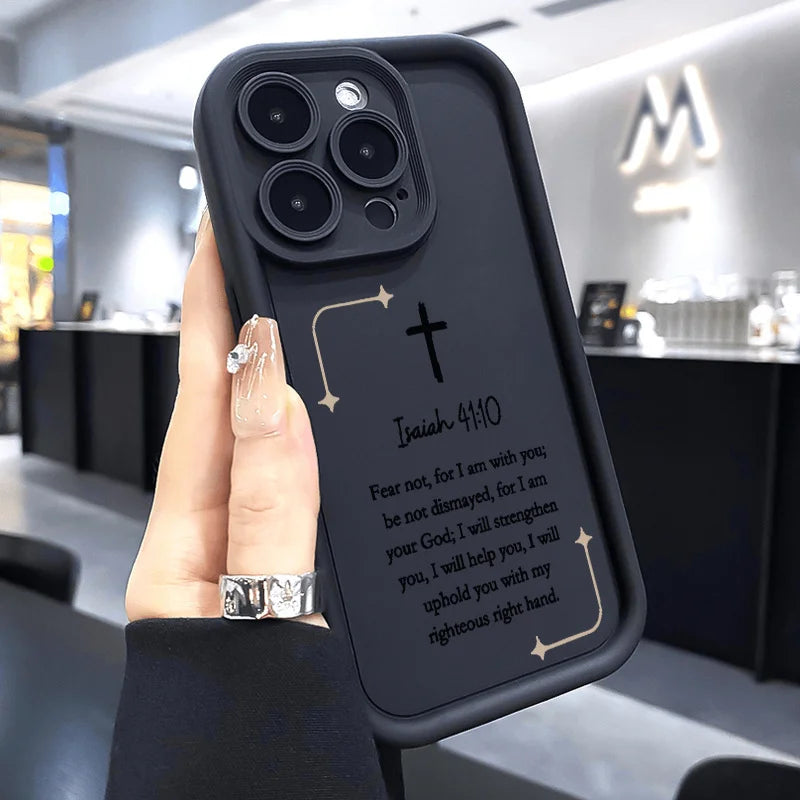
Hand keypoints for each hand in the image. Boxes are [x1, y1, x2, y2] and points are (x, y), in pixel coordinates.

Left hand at [126, 212, 324, 626]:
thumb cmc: (237, 757)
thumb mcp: (260, 627)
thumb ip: (269, 514)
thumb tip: (273, 397)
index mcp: (187, 547)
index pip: (202, 404)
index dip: (214, 315)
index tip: (224, 239)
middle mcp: (215, 544)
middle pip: (227, 413)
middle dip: (241, 325)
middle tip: (260, 250)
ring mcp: (253, 561)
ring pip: (265, 449)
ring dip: (277, 377)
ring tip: (295, 311)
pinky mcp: (292, 582)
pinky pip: (299, 493)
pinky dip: (315, 446)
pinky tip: (330, 427)